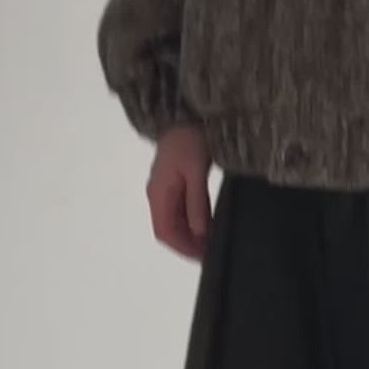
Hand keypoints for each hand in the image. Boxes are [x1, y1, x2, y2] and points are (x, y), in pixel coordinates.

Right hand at [146, 123, 212, 260]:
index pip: (165, 232)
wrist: (184, 111)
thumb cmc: (190, 140)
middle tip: (211, 252)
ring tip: (211, 241)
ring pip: (173, 219)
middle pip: (168, 228)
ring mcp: (164, 186)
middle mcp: (157, 194)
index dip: (183, 248)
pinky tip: (206, 221)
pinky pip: (178, 207)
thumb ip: (197, 204)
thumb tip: (200, 236)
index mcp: (159, 194)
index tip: (204, 257)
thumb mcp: (196, 172)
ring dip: (189, 233)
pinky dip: (190, 219)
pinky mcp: (173, 179)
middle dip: (187, 243)